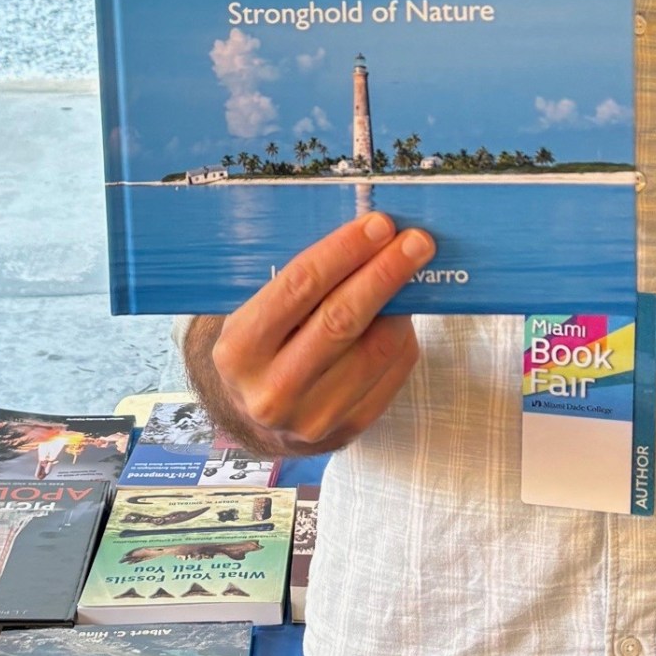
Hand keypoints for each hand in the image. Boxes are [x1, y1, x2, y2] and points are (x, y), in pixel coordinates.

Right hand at [184, 212, 432, 458]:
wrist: (257, 418)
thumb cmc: (262, 347)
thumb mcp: (256, 314)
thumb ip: (300, 284)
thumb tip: (367, 239)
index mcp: (239, 350)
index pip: (298, 287)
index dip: (344, 252)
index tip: (379, 225)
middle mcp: (271, 390)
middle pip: (340, 320)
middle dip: (384, 273)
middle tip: (415, 242)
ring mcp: (312, 417)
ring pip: (375, 349)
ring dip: (402, 304)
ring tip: (414, 271)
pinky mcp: (348, 429)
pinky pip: (391, 373)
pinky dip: (402, 336)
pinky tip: (403, 313)